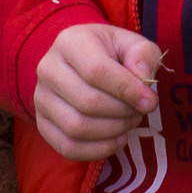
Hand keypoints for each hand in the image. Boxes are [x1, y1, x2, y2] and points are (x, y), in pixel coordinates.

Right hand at [34, 23, 161, 161]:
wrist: (82, 60)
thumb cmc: (110, 51)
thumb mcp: (131, 43)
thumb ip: (143, 55)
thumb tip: (143, 78)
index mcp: (69, 42)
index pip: (96, 71)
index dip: (126, 90)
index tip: (150, 101)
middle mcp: (48, 69)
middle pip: (87, 102)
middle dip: (122, 112)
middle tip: (141, 111)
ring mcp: (41, 99)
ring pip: (76, 128)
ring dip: (112, 131)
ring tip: (130, 122)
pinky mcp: (42, 124)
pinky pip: (67, 147)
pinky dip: (97, 150)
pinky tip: (117, 139)